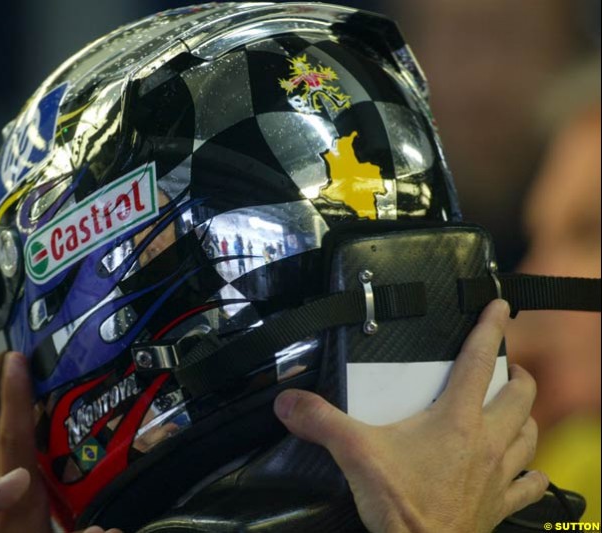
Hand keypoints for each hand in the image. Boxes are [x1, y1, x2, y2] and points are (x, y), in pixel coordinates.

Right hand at [274, 299, 547, 532]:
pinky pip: (531, 484)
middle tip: (504, 369)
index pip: (480, 361)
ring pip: (530, 434)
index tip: (499, 307)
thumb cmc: (403, 507)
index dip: (491, 328)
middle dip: (517, 376)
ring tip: (513, 412)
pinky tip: (527, 470)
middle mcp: (488, 441)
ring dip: (525, 418)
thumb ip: (321, 421)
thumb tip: (290, 401)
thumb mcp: (355, 454)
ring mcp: (499, 473)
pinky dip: (532, 473)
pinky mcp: (501, 503)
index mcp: (457, 419)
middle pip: (520, 396)